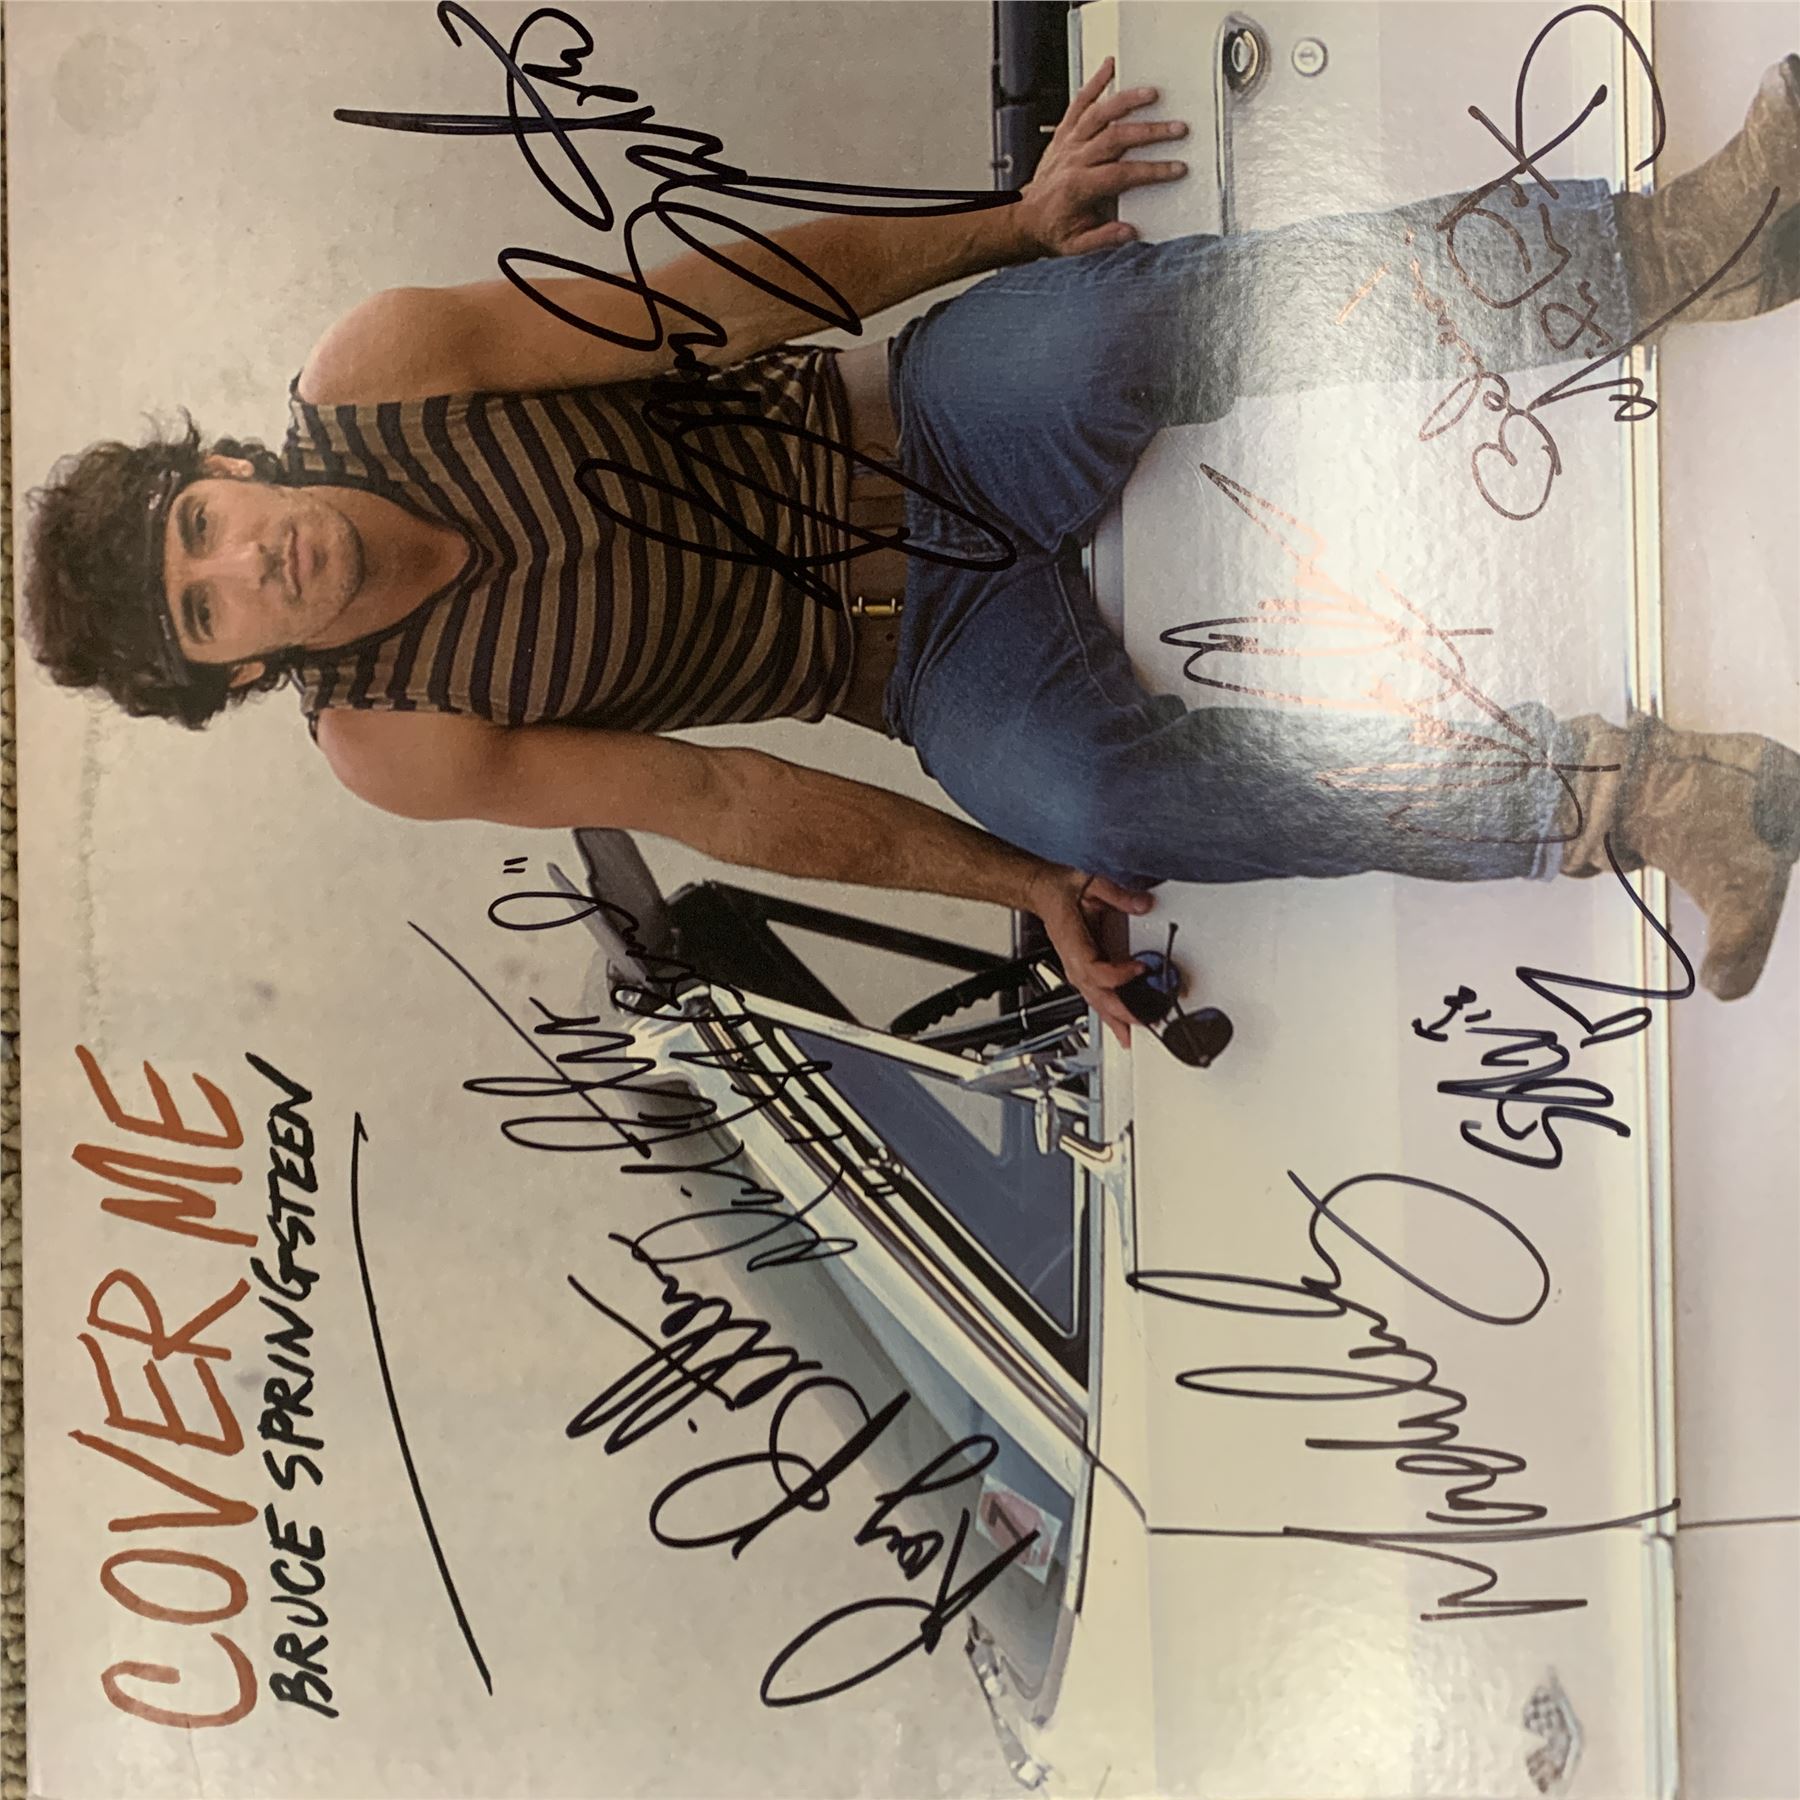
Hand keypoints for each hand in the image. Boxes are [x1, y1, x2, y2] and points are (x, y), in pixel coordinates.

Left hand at [1016, 57, 1189, 258]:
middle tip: (1177, 129)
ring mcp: (1068, 142)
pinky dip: (1094, 83)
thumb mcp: (1076, 246)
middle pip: (1116, 139)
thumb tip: (1129, 232)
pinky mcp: (1064, 133)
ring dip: (1127, 101)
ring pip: (1099, 114)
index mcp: (1078, 187)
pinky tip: (1109, 67)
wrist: (1025, 219)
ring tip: (1152, 94)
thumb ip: (1103, 238)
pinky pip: (1078, 103)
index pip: (1121, 174)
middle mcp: (1073, 160)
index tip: (1175, 168)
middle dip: (1150, 132)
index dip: (1151, 171)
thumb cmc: (1053, 229)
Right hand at [1024, 864, 1155, 1048]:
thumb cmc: (1061, 892)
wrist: (1043, 894)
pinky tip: (1119, 1027)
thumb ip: (1118, 895)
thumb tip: (1142, 904)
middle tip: (1146, 1021)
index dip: (1119, 974)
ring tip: (1132, 1037)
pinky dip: (1109, 1015)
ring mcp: (1077, 971)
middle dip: (1122, 1012)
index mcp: (1074, 944)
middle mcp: (1074, 964)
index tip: (1140, 969)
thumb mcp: (1091, 884)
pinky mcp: (1082, 972)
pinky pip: (1096, 999)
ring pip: (1096, 1003)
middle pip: (1098, 996)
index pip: (1097, 970)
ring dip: (1115, 1021)